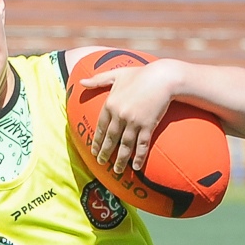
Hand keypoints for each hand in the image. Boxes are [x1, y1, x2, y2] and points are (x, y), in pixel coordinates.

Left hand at [83, 59, 183, 174]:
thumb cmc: (140, 74)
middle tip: (101, 162)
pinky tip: (135, 166)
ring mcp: (134, 121)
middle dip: (105, 153)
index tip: (94, 151)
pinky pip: (141, 145)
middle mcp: (120, 115)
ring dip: (120, 160)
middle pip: (110, 139)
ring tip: (117, 170)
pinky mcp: (148, 125)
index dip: (97, 141)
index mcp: (110, 103)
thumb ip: (98, 79)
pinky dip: (138, 157)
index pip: (101, 127)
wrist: (163, 77)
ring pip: (124, 145)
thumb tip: (81, 83)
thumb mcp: (117, 74)